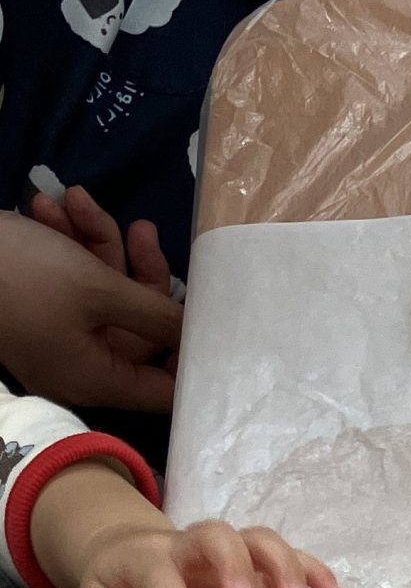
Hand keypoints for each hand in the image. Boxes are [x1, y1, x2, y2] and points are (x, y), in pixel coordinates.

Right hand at [0, 211, 181, 412]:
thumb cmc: (22, 277)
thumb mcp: (98, 289)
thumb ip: (156, 312)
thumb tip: (200, 335)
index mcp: (100, 378)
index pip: (166, 388)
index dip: (192, 354)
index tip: (210, 316)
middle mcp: (82, 364)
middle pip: (138, 325)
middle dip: (138, 269)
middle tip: (142, 228)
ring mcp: (58, 333)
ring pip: (102, 290)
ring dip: (96, 240)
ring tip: (78, 199)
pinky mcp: (37, 304)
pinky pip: (68, 277)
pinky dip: (66, 240)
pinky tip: (51, 204)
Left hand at [71, 509, 339, 587]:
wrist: (132, 561)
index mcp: (146, 560)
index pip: (160, 575)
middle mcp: (190, 547)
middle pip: (217, 537)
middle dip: (236, 568)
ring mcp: (230, 551)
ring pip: (261, 542)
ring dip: (285, 570)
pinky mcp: (258, 562)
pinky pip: (292, 558)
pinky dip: (314, 573)